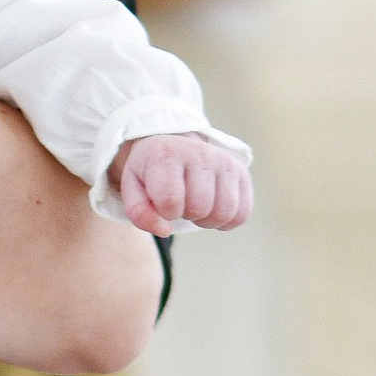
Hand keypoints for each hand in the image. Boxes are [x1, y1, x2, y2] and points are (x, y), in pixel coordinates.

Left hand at [111, 131, 251, 235]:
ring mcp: (224, 161)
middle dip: (187, 214)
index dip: (165, 212)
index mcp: (166, 154)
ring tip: (195, 206)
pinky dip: (226, 221)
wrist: (173, 145)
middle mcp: (199, 153)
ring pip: (225, 213)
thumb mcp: (133, 188)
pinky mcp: (241, 173)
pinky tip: (212, 208)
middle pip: (200, 208)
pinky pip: (242, 214)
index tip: (161, 201)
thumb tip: (165, 231)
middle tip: (180, 202)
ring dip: (207, 220)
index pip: (171, 201)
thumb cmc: (151, 172)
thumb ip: (139, 213)